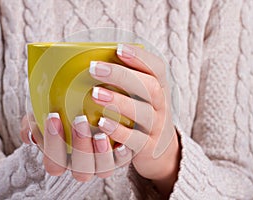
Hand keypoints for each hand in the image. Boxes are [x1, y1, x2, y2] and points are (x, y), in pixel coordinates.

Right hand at [20, 113, 132, 181]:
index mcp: (62, 160)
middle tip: (79, 119)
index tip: (53, 116)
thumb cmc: (63, 112)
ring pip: (102, 169)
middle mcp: (83, 166)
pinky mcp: (120, 156)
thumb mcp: (45, 113)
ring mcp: (102, 163)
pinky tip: (121, 141)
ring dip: (101, 153)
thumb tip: (29, 134)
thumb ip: (33, 122)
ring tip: (100, 132)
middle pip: (81, 170)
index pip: (54, 164)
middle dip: (80, 146)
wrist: (91, 107)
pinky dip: (123, 153)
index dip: (52, 144)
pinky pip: (123, 160)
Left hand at [89, 44, 179, 195]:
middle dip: (122, 75)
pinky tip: (101, 123)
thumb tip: (91, 63)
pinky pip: (136, 140)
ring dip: (119, 101)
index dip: (139, 57)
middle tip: (94, 68)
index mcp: (160, 87)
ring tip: (95, 94)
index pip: (157, 68)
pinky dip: (119, 131)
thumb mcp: (139, 96)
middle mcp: (161, 105)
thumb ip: (124, 81)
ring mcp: (157, 127)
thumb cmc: (141, 113)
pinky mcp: (148, 147)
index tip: (117, 49)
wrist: (159, 148)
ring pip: (144, 112)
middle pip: (150, 87)